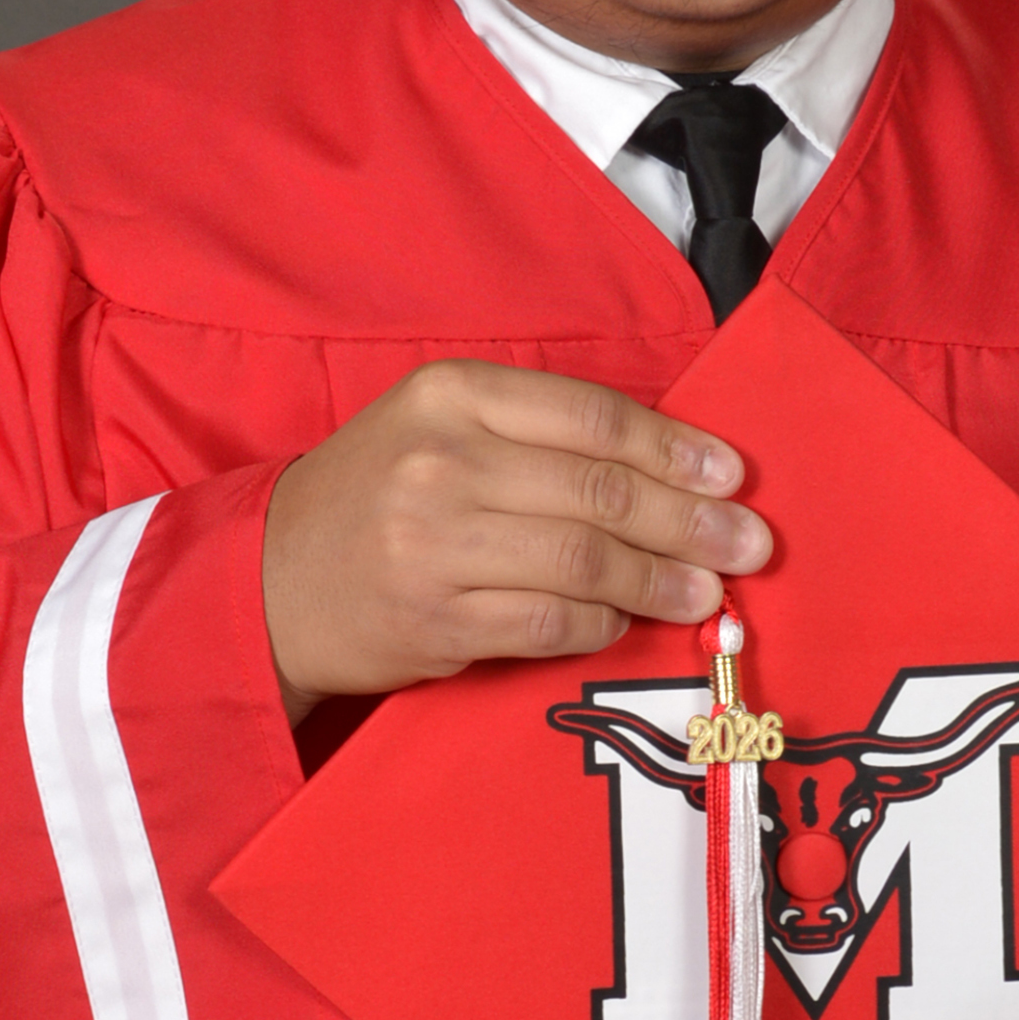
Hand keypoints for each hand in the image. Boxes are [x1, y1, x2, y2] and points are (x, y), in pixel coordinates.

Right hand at [259, 359, 770, 723]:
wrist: (270, 578)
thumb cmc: (375, 495)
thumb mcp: (440, 425)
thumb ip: (538, 431)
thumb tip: (671, 464)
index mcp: (450, 395)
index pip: (592, 417)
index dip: (676, 448)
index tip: (731, 474)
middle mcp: (441, 462)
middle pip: (600, 492)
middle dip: (690, 521)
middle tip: (748, 544)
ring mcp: (433, 544)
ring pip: (583, 561)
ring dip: (659, 581)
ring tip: (707, 592)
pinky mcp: (434, 619)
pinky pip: (548, 623)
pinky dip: (600, 624)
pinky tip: (624, 620)